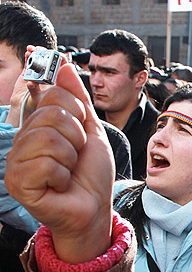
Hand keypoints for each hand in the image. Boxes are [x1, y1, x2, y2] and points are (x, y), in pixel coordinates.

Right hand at [5, 61, 114, 262]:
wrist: (94, 208)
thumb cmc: (90, 175)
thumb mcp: (90, 130)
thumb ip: (77, 98)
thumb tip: (63, 63)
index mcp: (35, 126)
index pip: (53, 95)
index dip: (77, 114)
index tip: (80, 136)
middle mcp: (21, 141)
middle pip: (51, 115)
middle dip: (75, 138)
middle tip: (75, 158)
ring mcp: (16, 162)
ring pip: (48, 138)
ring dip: (70, 158)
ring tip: (68, 172)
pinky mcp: (17, 182)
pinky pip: (45, 163)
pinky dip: (62, 175)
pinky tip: (59, 186)